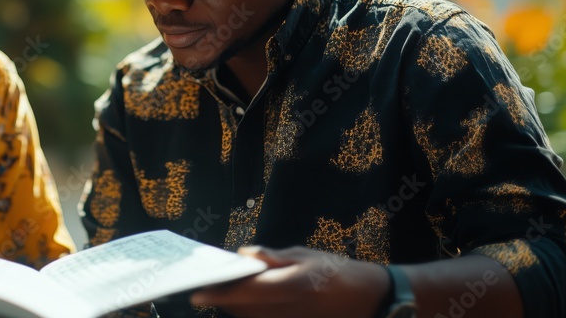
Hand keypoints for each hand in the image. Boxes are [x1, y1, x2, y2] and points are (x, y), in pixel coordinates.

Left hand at [190, 246, 388, 317]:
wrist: (368, 299)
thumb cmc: (335, 271)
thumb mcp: (305, 256)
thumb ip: (273, 258)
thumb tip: (244, 254)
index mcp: (292, 285)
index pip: (246, 292)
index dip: (219, 294)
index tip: (197, 293)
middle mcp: (289, 309)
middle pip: (244, 310)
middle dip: (224, 301)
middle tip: (206, 289)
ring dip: (235, 309)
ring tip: (222, 294)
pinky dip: (251, 315)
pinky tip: (246, 304)